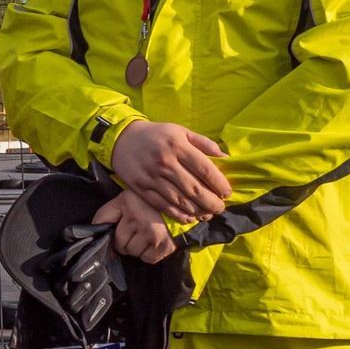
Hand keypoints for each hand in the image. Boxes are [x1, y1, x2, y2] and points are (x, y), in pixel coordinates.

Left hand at [95, 189, 176, 261]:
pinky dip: (148, 254)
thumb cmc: (146, 201)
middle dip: (125, 243)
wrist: (178, 203)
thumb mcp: (124, 199)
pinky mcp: (167, 246)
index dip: (116, 236)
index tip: (121, 232)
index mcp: (131, 214)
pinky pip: (149, 259)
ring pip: (135, 254)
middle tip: (133, 233)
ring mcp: (156, 238)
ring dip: (137, 249)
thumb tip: (94, 231)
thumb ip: (106, 213)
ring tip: (143, 237)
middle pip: (124, 248)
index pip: (114, 238)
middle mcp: (143, 226)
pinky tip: (152, 243)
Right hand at [109, 118, 230, 222]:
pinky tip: (189, 218)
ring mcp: (152, 177)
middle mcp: (166, 162)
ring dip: (197, 210)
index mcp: (178, 146)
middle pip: (194, 188)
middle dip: (211, 202)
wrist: (122, 139)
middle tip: (220, 208)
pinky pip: (163, 205)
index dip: (219, 184)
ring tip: (208, 214)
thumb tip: (225, 157)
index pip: (205, 169)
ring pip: (180, 200)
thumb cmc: (156, 134)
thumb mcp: (180, 131)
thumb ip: (204, 142)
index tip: (227, 193)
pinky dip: (178, 214)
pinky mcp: (141, 188)